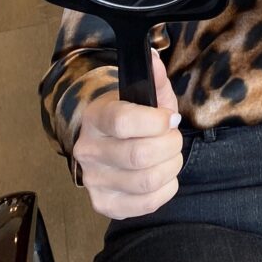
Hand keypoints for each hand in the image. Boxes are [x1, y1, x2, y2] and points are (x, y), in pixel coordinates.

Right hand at [73, 50, 183, 219]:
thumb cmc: (133, 116)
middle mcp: (88, 151)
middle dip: (170, 144)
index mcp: (96, 117)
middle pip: (139, 155)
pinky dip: (167, 188)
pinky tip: (164, 175)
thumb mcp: (144, 94)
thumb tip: (154, 57)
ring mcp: (93, 181)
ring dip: (171, 166)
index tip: (170, 118)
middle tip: (173, 137)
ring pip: (146, 180)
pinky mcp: (104, 204)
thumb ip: (154, 78)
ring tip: (170, 155)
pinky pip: (147, 204)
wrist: (107, 142)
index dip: (157, 121)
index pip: (124, 121)